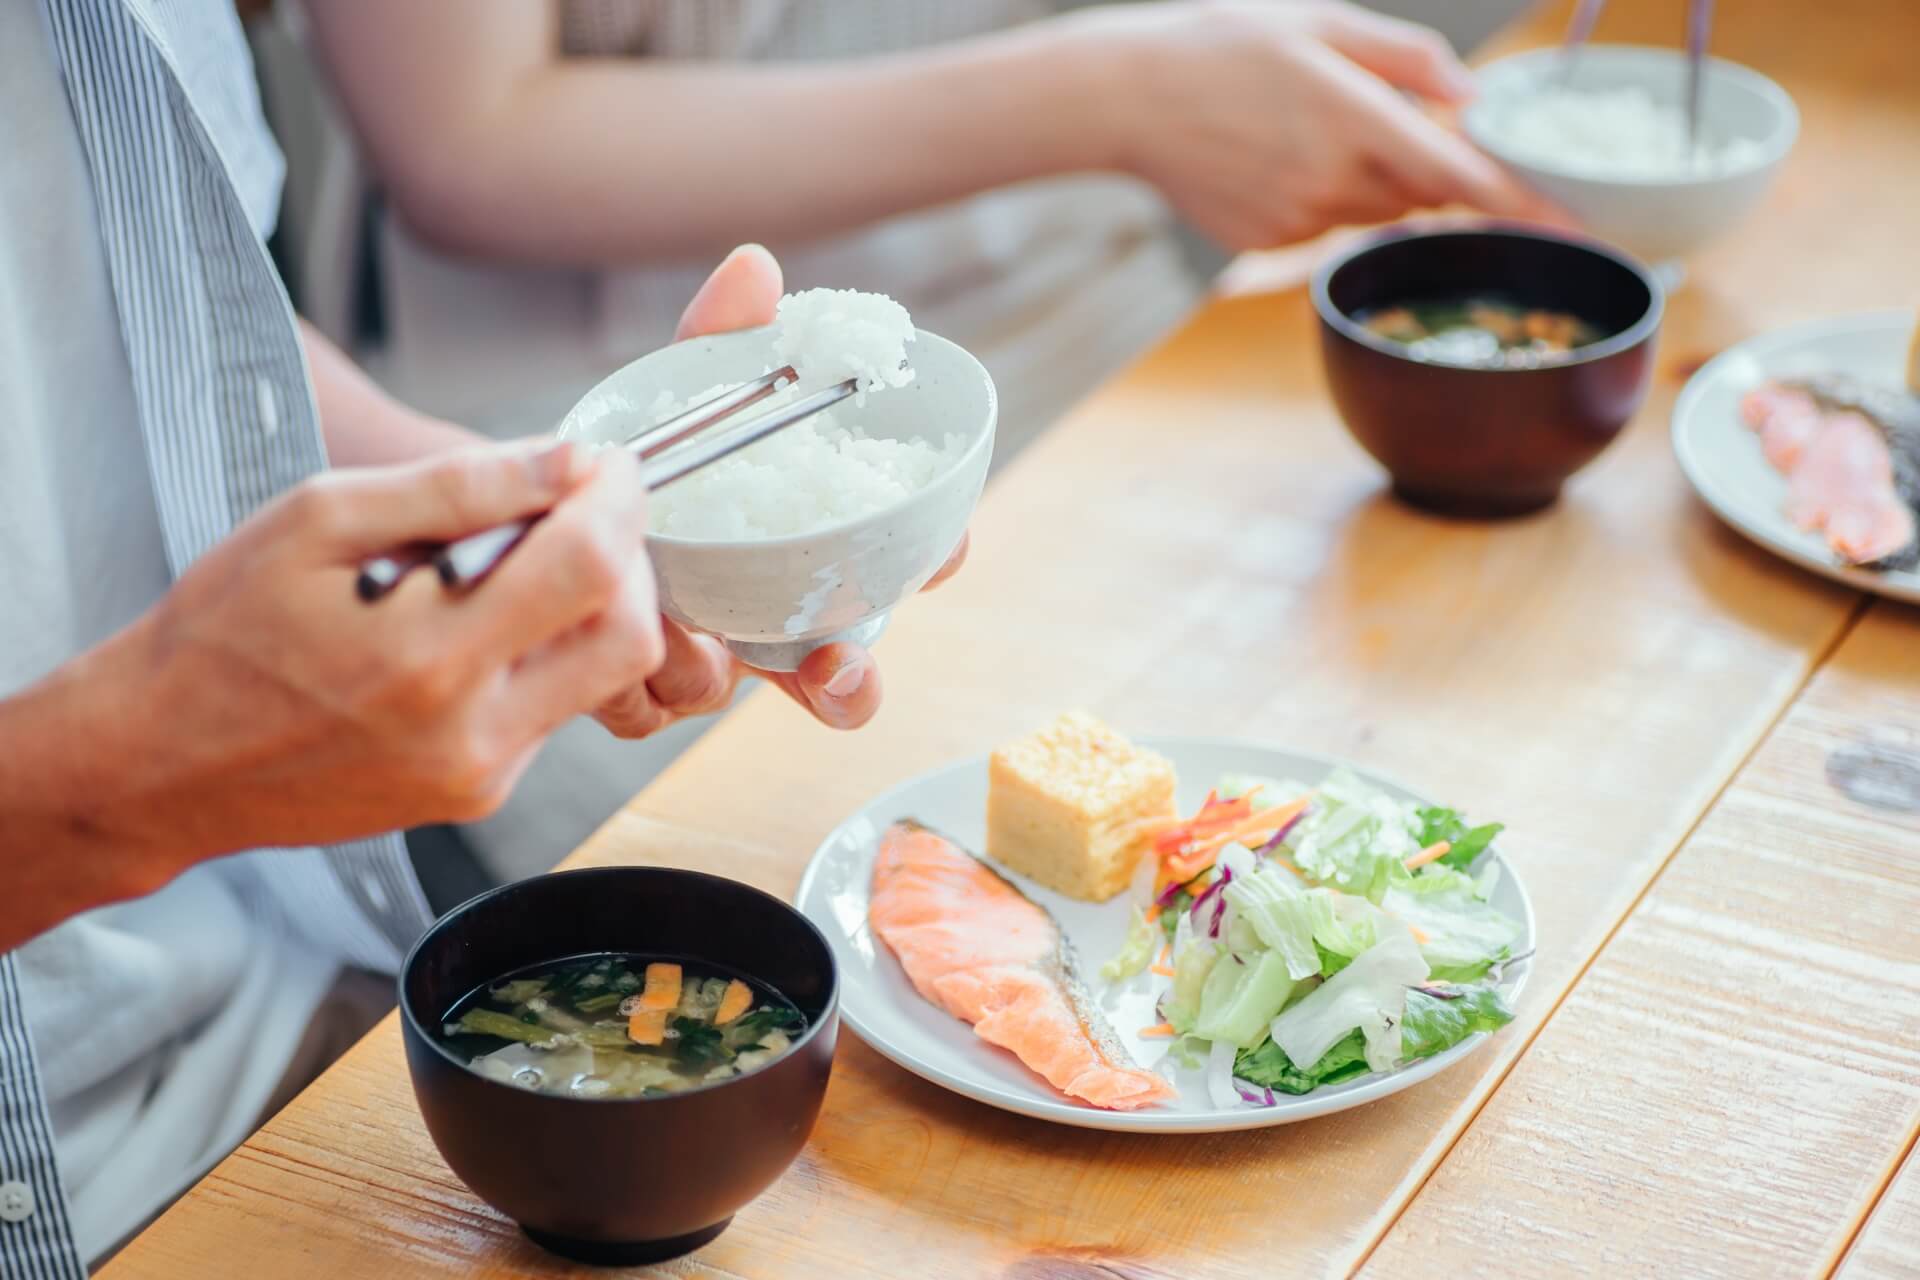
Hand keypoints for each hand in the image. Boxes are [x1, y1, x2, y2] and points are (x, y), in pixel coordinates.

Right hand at [105, 435, 663, 855]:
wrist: (162, 761)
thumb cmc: (223, 631)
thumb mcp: (319, 519)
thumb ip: (457, 488)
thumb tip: (567, 460)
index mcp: (427, 653)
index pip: (591, 567)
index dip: (618, 500)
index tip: (605, 465)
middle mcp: (470, 730)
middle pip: (629, 637)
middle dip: (626, 559)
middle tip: (581, 512)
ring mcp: (481, 774)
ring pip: (602, 677)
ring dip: (588, 607)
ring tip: (514, 565)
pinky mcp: (478, 794)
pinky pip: (553, 711)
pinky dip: (543, 653)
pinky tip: (477, 627)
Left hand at [590, 244, 967, 738]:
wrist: (515, 503)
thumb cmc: (624, 455)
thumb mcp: (671, 389)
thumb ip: (716, 339)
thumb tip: (756, 266)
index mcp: (805, 550)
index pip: (897, 563)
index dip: (935, 559)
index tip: (945, 552)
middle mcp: (765, 617)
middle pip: (841, 672)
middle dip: (854, 681)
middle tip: (839, 664)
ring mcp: (702, 662)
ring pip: (737, 696)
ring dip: (727, 676)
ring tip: (702, 645)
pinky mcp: (629, 692)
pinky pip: (649, 705)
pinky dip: (645, 675)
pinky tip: (632, 642)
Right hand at [1075, 0, 1565, 248]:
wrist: (1125, 98)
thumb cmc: (1222, 45)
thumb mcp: (1322, 20)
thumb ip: (1405, 58)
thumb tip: (1469, 96)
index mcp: (1356, 119)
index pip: (1463, 179)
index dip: (1526, 211)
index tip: (1579, 238)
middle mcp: (1333, 181)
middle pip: (1420, 194)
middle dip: (1415, 161)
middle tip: (1359, 112)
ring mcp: (1298, 220)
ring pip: (1372, 212)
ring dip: (1365, 177)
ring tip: (1300, 126)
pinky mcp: (1267, 242)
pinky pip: (1322, 225)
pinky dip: (1316, 195)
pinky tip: (1265, 156)